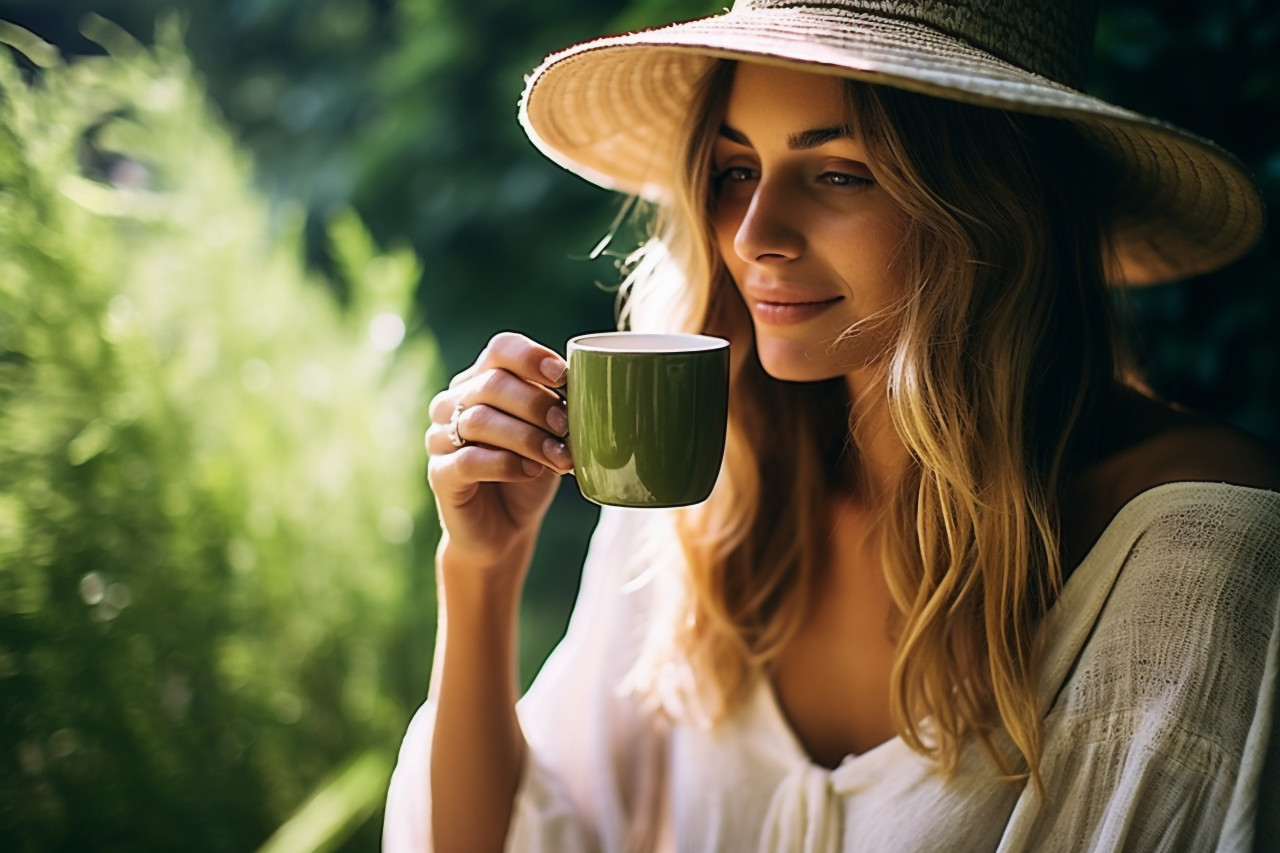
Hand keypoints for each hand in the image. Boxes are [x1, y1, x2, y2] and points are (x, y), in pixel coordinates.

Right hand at [426, 332, 572, 570]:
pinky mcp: (439, 474)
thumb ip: (558, 409)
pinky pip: (468, 460)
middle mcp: (455, 402)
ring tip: (558, 457)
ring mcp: (440, 437)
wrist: (506, 529)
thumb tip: (590, 390)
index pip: (500, 349)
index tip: (562, 377)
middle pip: (492, 383)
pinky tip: (530, 471)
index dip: (531, 357)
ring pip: (479, 420)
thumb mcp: (550, 436)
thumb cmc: (530, 472)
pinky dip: (505, 464)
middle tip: (566, 428)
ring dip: (527, 437)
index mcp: (482, 381)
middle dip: (536, 404)